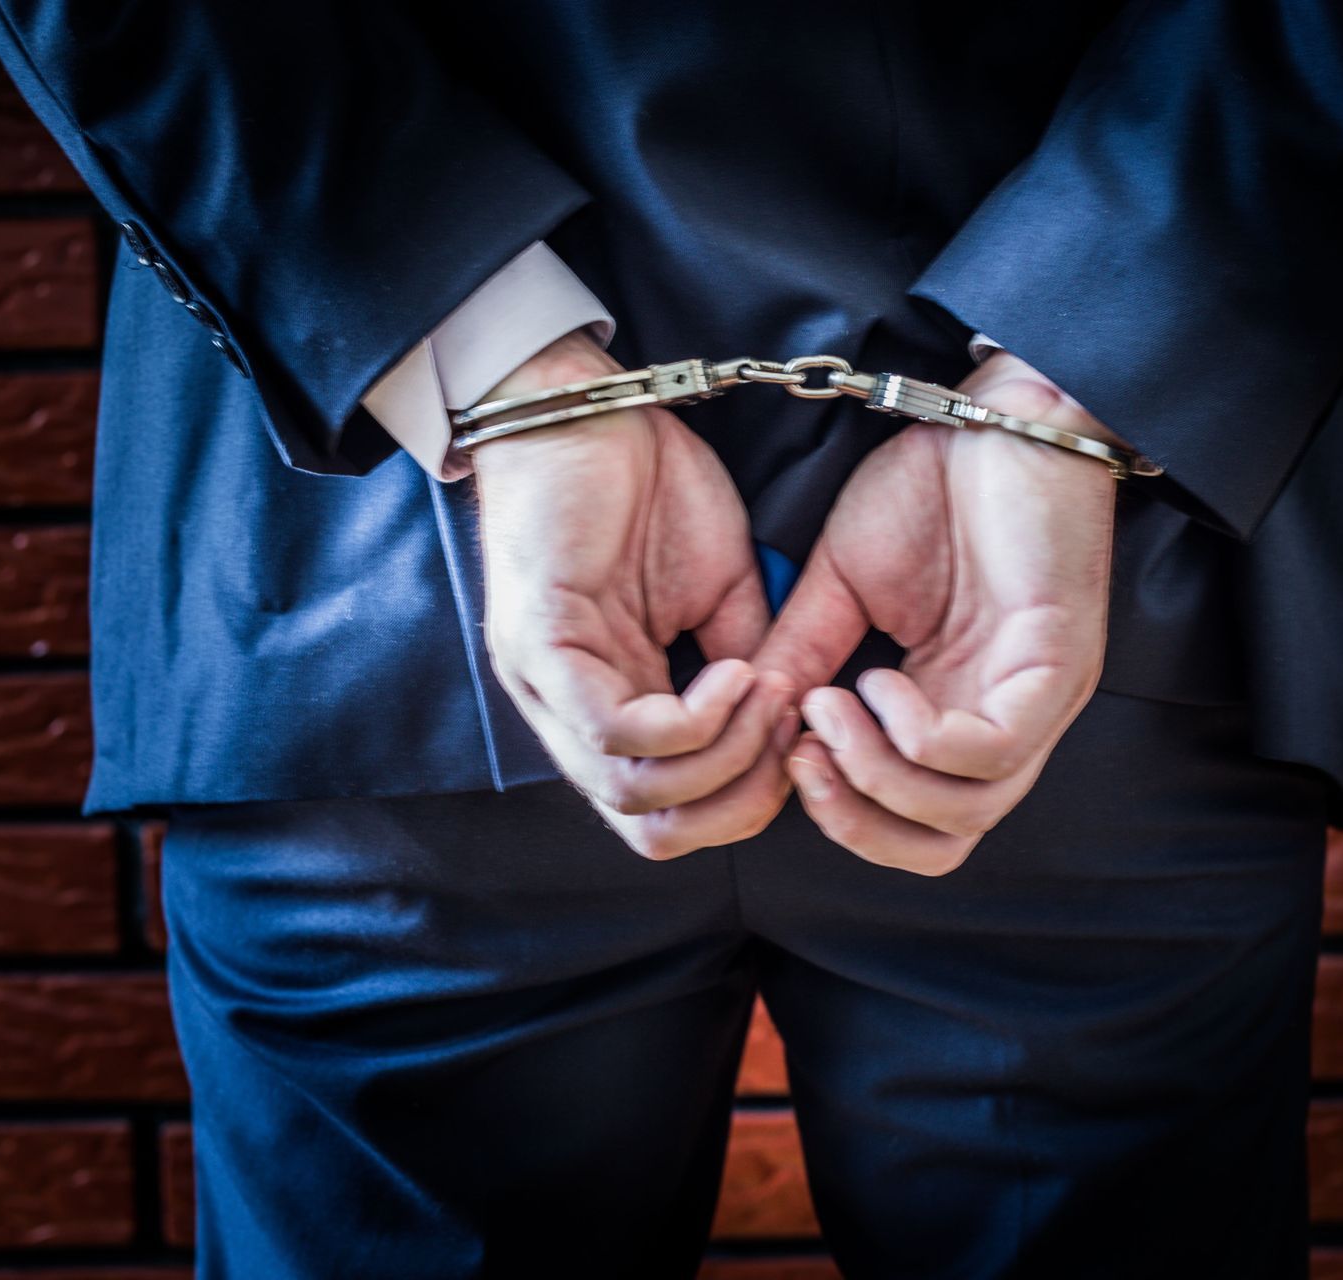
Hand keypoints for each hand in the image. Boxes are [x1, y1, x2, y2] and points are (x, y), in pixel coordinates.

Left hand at [473, 330, 796, 857]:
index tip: (802, 734)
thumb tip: (790, 727)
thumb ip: (751, 662)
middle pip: (650, 827)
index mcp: (611, 707)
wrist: (589, 404)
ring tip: (766, 690)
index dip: (748, 796)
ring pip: (633, 792)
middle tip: (789, 734)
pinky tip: (734, 670)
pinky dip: (691, 719)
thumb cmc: (649, 487)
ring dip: (724, 757)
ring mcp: (548, 685)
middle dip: (740, 802)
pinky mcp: (540, 644)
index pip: (670, 813)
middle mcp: (568, 714)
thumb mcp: (727, 592)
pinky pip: (615, 730)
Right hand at [757, 353, 1118, 874]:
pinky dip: (919, 736)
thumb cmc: (930, 487)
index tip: (780, 747)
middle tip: (799, 758)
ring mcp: (1037, 701)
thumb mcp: (842, 584)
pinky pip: (992, 750)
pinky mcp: (1058, 665)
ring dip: (878, 777)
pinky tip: (878, 680)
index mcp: (955, 711)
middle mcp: (1002, 723)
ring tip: (828, 707)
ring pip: (967, 811)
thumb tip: (755, 723)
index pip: (911, 823)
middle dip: (856, 822)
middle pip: (944, 843)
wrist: (992, 410)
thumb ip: (802, 653)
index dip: (840, 811)